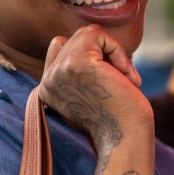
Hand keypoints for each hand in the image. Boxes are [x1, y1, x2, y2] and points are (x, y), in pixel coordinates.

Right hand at [36, 25, 150, 152]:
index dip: (89, 54)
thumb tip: (93, 43)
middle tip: (120, 81)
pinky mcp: (76, 63)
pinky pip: (97, 34)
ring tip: (123, 78)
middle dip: (104, 54)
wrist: (126, 141)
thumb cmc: (118, 122)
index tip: (107, 82)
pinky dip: (117, 49)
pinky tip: (125, 75)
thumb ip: (81, 73)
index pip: (58, 46)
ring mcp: (59, 71)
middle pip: (76, 39)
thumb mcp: (90, 95)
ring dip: (112, 52)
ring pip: (86, 34)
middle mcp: (48, 80)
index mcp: (47, 90)